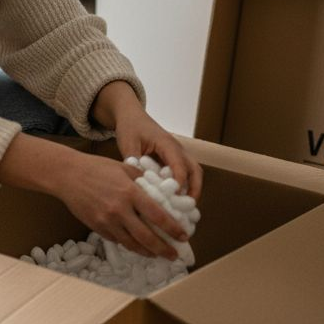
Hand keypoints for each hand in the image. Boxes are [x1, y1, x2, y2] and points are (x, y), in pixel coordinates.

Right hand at [55, 153, 188, 258]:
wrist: (68, 175)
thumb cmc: (97, 168)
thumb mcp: (125, 169)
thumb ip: (143, 182)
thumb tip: (162, 194)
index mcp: (131, 192)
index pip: (158, 216)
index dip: (173, 229)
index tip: (183, 236)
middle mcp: (120, 210)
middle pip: (147, 237)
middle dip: (164, 249)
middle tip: (174, 254)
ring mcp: (107, 221)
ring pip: (132, 244)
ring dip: (147, 252)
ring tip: (157, 254)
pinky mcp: (97, 227)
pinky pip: (117, 240)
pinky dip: (129, 244)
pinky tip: (137, 245)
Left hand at [92, 81, 202, 197]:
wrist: (131, 116)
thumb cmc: (130, 127)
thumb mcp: (128, 143)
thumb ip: (133, 161)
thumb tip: (137, 182)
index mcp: (167, 143)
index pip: (179, 164)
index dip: (179, 181)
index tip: (175, 196)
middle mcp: (177, 149)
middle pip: (195, 169)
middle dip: (195, 188)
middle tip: (188, 207)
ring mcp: (178, 154)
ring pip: (193, 172)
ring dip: (192, 189)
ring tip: (184, 207)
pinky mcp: (174, 159)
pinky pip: (185, 173)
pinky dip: (185, 186)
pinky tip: (176, 200)